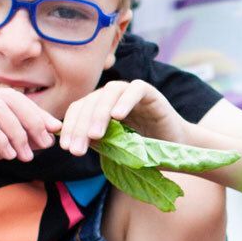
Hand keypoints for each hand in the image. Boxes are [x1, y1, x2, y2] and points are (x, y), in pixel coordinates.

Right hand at [0, 89, 59, 200]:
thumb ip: (13, 141)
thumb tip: (45, 137)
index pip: (12, 97)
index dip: (36, 112)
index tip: (54, 130)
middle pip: (8, 98)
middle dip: (32, 120)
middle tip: (45, 143)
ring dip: (18, 133)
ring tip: (26, 156)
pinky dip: (1, 138)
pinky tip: (9, 155)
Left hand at [56, 80, 188, 155]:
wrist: (175, 150)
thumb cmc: (143, 151)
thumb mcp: (115, 149)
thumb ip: (97, 142)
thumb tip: (71, 144)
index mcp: (100, 107)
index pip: (79, 109)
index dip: (70, 127)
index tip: (67, 148)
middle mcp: (113, 97)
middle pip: (90, 101)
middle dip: (81, 126)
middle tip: (77, 150)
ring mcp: (131, 92)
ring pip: (109, 92)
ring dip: (99, 114)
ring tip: (95, 136)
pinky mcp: (151, 93)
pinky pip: (135, 89)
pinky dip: (125, 101)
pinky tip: (118, 117)